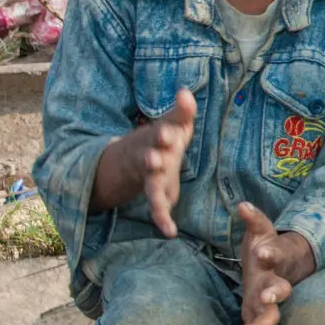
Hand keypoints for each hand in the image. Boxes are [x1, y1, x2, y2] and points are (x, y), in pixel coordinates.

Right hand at [131, 89, 196, 236]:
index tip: (168, 131)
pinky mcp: (155, 193)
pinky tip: (169, 232)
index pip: (162, 131)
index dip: (166, 130)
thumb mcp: (174, 124)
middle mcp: (151, 157)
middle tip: (157, 156)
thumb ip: (182, 112)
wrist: (138, 157)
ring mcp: (150, 177)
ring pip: (151, 185)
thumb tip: (186, 92)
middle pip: (150, 156)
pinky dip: (162, 220)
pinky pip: (157, 208)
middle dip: (153, 156)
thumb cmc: (164, 137)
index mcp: (159, 138)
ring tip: (160, 202)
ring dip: (155, 192)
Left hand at [221, 204, 315, 324]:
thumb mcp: (261, 232)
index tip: (262, 252)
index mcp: (274, 264)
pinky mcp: (255, 320)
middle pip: (279, 293)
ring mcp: (266, 306)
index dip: (270, 254)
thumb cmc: (267, 249)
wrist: (280, 270)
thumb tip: (242, 204)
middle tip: (266, 298)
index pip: (276, 256)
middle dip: (274, 296)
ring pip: (268, 319)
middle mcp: (273, 286)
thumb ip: (254, 220)